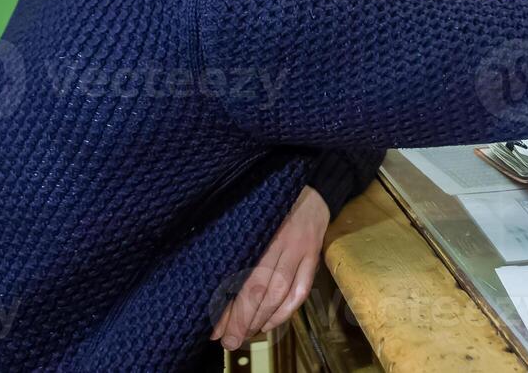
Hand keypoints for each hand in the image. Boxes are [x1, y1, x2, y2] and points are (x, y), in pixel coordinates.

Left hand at [212, 185, 329, 351]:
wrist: (312, 187)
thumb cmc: (272, 201)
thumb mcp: (249, 216)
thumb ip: (237, 244)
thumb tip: (215, 283)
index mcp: (260, 229)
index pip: (242, 276)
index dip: (228, 305)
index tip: (213, 327)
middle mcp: (281, 241)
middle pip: (260, 288)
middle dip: (242, 319)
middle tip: (228, 340)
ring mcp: (300, 250)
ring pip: (281, 292)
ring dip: (262, 318)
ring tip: (245, 335)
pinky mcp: (313, 256)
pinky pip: (301, 290)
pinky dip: (286, 311)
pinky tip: (270, 323)